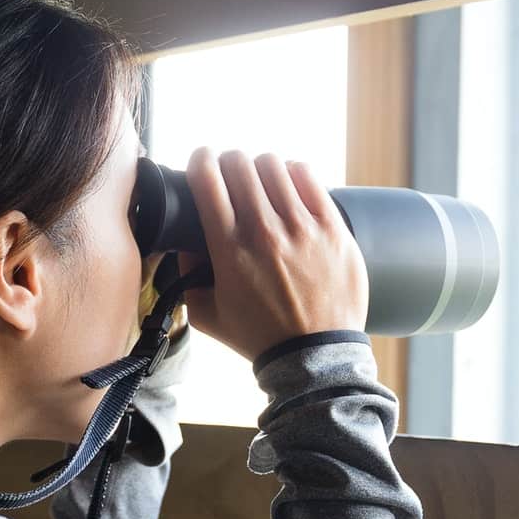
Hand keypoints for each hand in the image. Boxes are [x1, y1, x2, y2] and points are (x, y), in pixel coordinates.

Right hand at [176, 147, 367, 361]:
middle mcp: (264, 230)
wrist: (313, 357)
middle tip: (230, 175)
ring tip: (261, 182)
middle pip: (238, 163)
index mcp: (229, 248)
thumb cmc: (260, 337)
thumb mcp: (208, 314)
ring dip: (260, 168)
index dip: (199, 161)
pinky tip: (289, 185)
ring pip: (272, 165)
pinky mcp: (332, 227)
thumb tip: (185, 246)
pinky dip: (293, 173)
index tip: (200, 163)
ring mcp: (301, 227)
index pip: (206, 178)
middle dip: (228, 162)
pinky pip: (308, 176)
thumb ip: (187, 279)